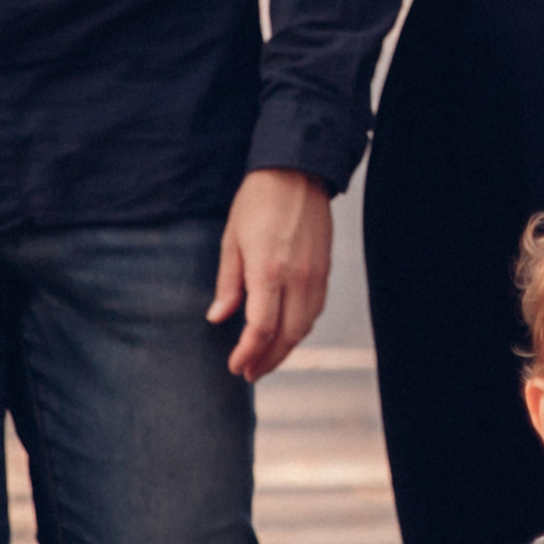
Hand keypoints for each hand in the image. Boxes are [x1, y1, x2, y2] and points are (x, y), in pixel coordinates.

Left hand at [207, 168, 331, 380]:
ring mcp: (316, 276)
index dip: (248, 353)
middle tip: (249, 372)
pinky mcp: (325, 270)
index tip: (235, 366)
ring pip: (305, 327)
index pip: (261, 328)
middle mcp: (297, 278)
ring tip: (265, 359)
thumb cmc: (257, 202)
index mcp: (268, 271)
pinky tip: (285, 332)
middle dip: (268, 360)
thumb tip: (218, 318)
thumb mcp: (232, 240)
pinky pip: (315, 311)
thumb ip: (228, 284)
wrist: (297, 171)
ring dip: (285, 349)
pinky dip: (300, 329)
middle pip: (287, 336)